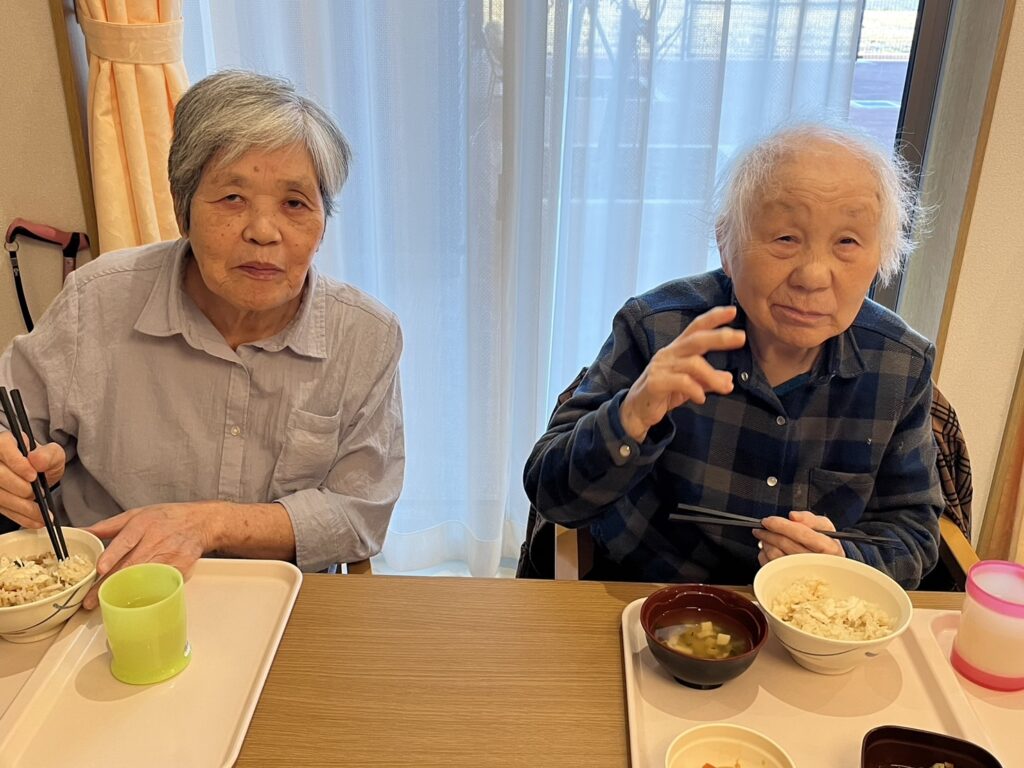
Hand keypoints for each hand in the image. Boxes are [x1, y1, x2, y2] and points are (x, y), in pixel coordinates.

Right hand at [0, 431, 65, 527]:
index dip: (16, 462)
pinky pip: (3, 509)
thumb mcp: (53, 454)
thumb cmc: (42, 461)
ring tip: (42, 514)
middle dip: (21, 488)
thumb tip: (36, 459)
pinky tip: (35, 521)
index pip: (3, 446)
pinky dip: (21, 517)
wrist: (37, 476)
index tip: (33, 475)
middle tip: (38, 493)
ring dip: (22, 507)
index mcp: (5, 442)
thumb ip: (49, 454)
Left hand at [82, 503, 219, 608]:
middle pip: (130, 565)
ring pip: (144, 577)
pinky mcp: (181, 568)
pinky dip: (148, 592)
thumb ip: (107, 526)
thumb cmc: (166, 518)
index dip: (113, 555)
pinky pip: (161, 583)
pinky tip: (135, 602)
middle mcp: (156, 539)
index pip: (126, 540)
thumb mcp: (136, 514)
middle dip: (109, 584)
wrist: (200, 522)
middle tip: (91, 600)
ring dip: (125, 591)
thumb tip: (81, 532)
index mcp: (143, 524)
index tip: (100, 568)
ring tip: (108, 603)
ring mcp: (170, 555)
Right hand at [619, 305, 745, 441]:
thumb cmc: (663, 393)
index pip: (696, 328)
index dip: (713, 318)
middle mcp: (668, 354)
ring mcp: (660, 367)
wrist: (636, 412)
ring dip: (712, 376)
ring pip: (692, 363)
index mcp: (677, 350)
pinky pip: (681, 381)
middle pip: (696, 339)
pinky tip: (701, 399)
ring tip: (725, 388)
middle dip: (719, 337)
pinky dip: (696, 389)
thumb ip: (707, 380)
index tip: (733, 311)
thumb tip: (730, 380)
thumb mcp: (689, 386)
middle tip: (741, 337)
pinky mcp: (655, 382)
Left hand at [753, 510, 845, 565]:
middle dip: (769, 532)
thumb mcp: (824, 527)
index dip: (783, 525)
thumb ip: (809, 519)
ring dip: (766, 543)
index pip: (802, 534)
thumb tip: (793, 517)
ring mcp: (803, 574)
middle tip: (762, 527)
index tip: (768, 520)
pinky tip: (769, 549)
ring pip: (776, 555)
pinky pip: (771, 566)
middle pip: (786, 544)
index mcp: (829, 548)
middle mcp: (817, 562)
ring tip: (766, 537)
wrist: (828, 566)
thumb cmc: (824, 545)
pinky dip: (765, 555)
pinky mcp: (791, 581)